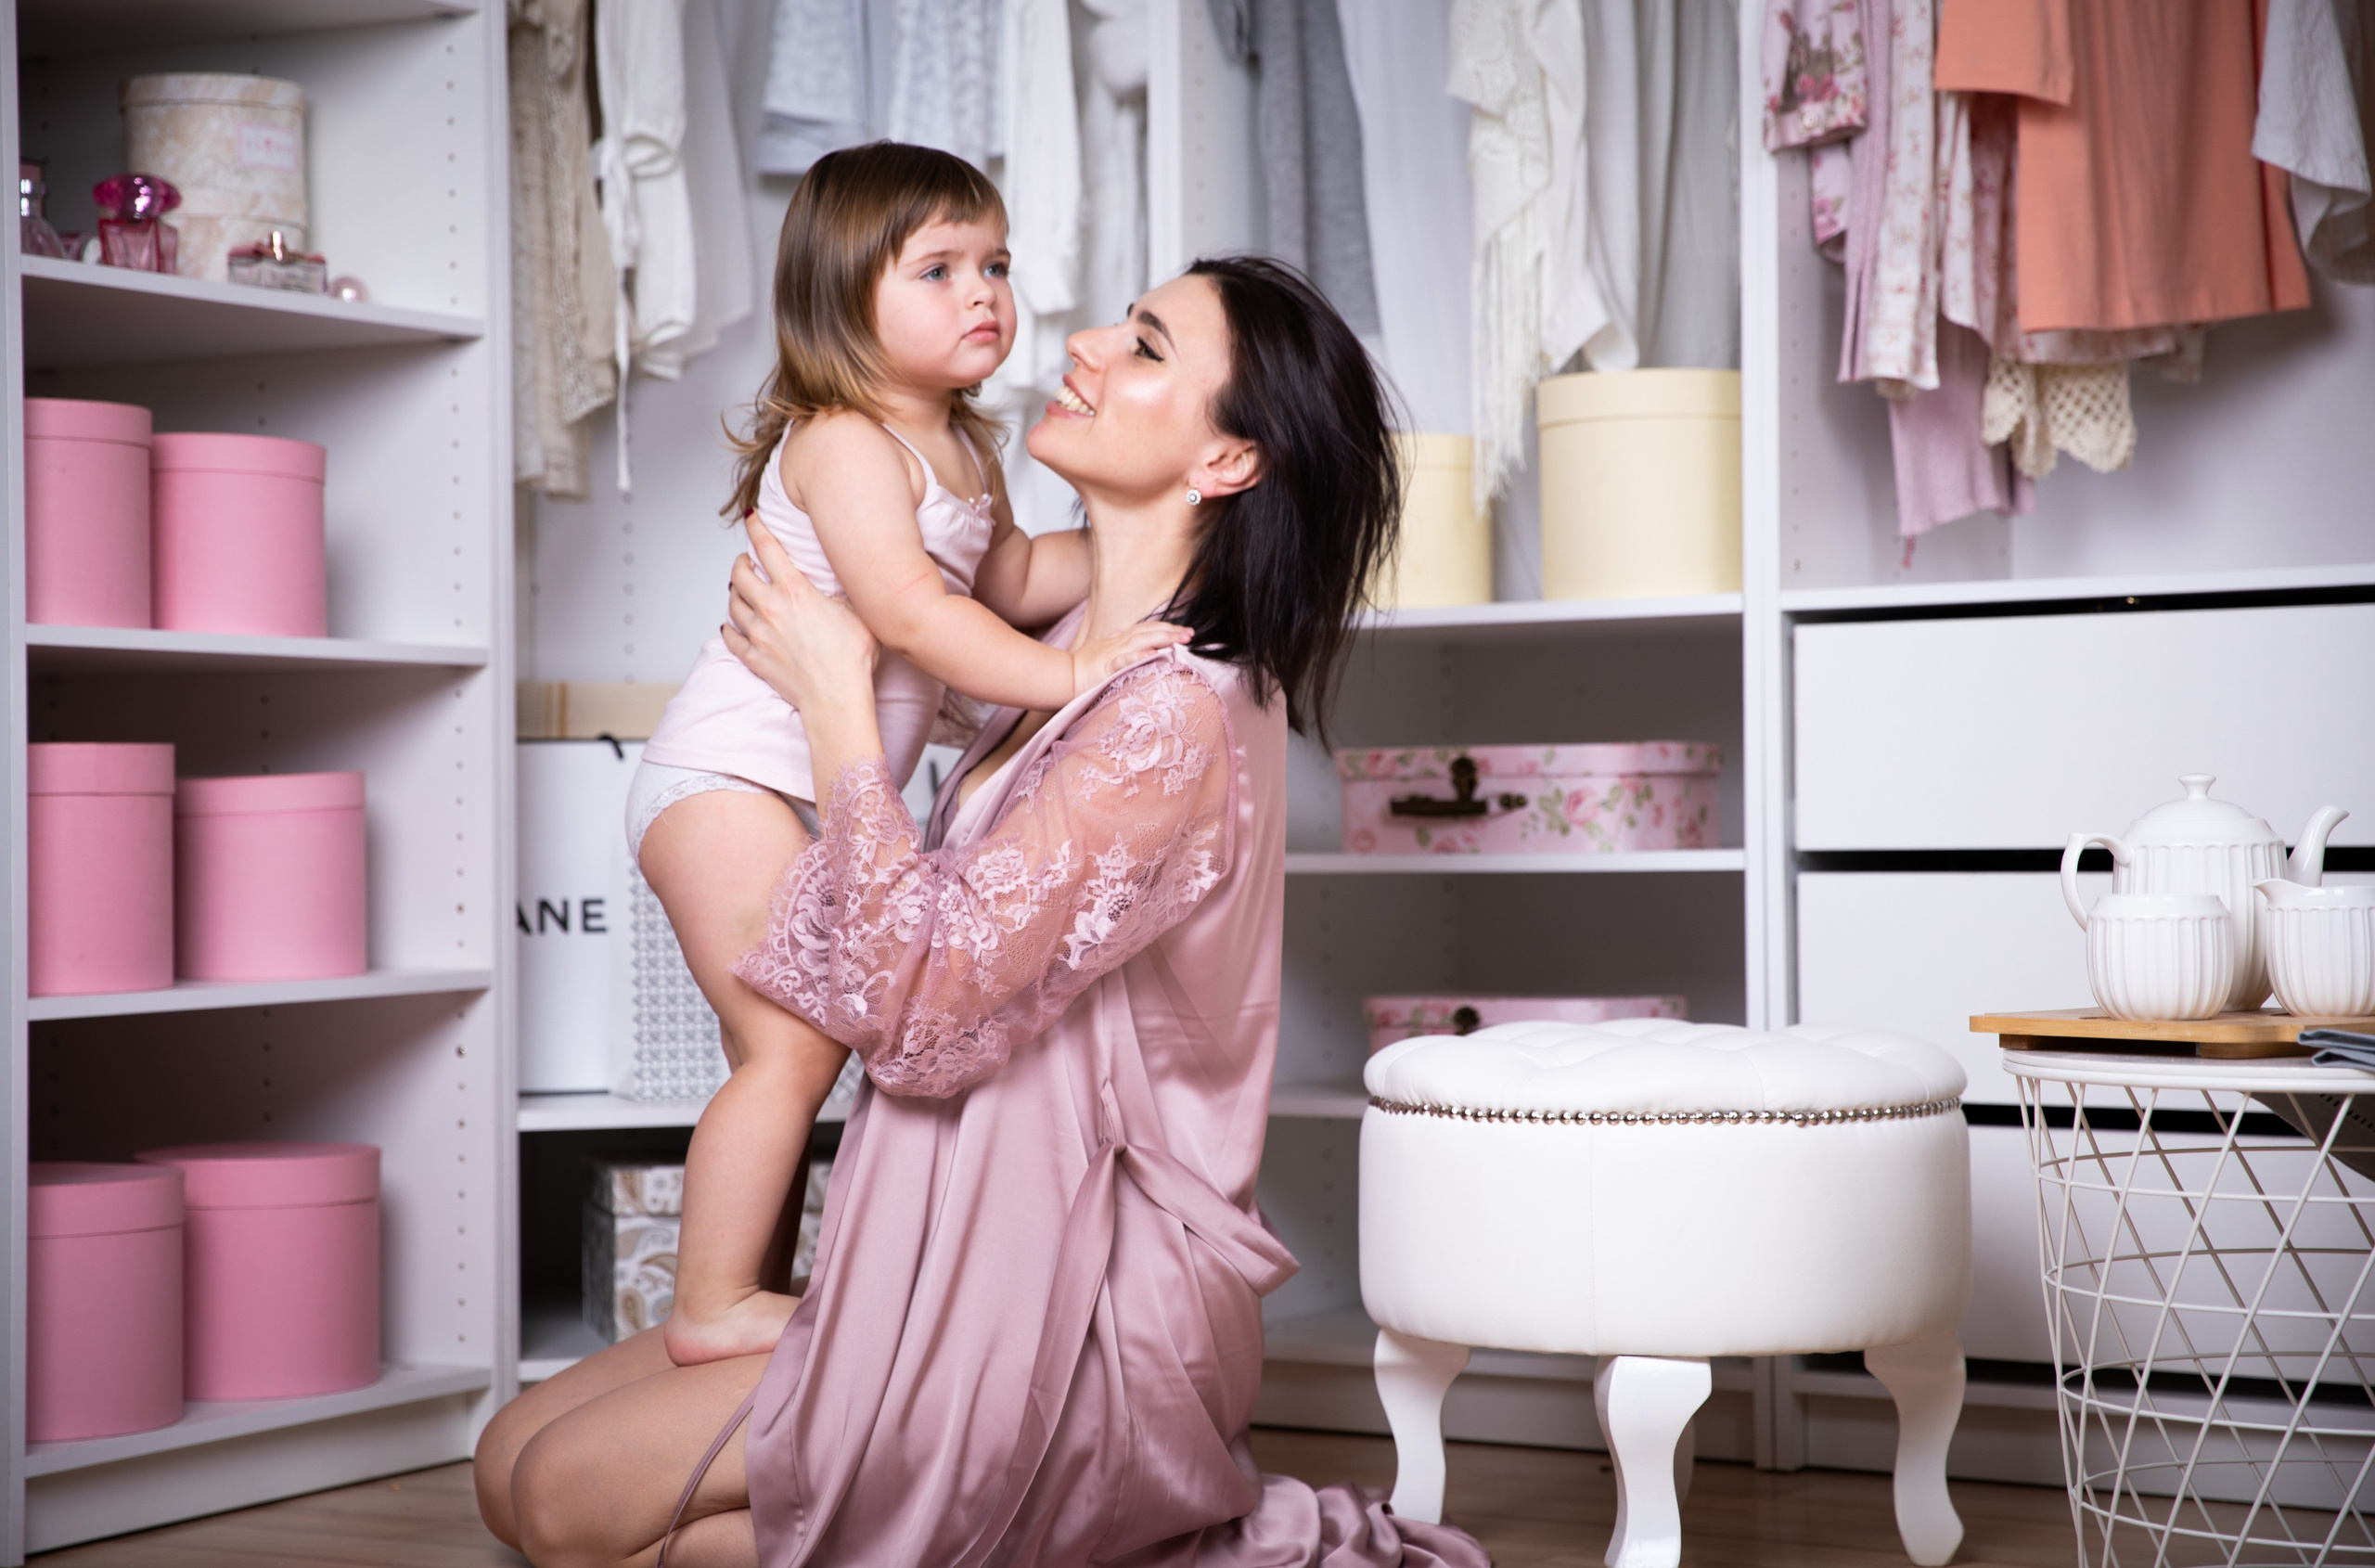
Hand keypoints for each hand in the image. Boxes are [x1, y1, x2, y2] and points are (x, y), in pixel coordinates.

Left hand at [723, 513, 879, 717]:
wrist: (837, 697)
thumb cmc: (851, 659)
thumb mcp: (856, 613)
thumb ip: (839, 594)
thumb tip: (838, 585)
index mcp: (795, 591)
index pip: (767, 548)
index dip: (757, 528)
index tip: (752, 518)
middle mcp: (771, 608)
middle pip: (740, 574)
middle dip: (741, 562)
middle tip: (746, 560)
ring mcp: (759, 634)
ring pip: (733, 604)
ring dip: (734, 592)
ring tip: (740, 589)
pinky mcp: (755, 658)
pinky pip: (731, 638)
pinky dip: (728, 628)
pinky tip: (730, 625)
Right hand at [1070, 619, 1192, 698]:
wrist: (1063, 677)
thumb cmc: (1082, 667)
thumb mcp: (1101, 651)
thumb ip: (1114, 643)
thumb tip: (1122, 634)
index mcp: (1120, 641)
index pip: (1147, 629)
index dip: (1165, 627)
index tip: (1185, 631)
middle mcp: (1120, 644)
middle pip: (1149, 632)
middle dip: (1171, 631)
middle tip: (1191, 634)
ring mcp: (1113, 653)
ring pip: (1141, 641)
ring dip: (1162, 638)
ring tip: (1180, 639)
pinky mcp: (1106, 667)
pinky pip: (1123, 661)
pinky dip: (1137, 657)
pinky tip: (1152, 655)